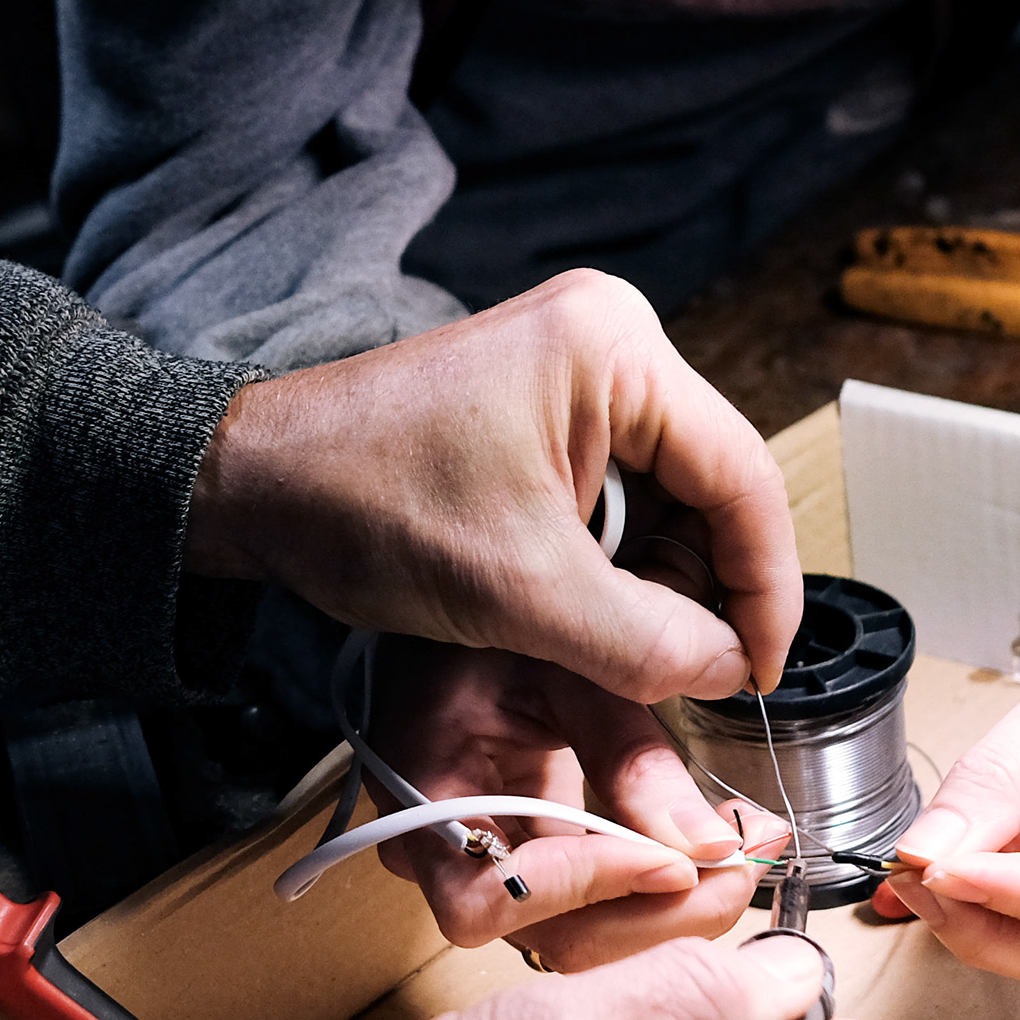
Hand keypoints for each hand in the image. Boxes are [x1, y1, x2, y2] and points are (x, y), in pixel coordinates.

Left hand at [186, 272, 798, 705]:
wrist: (252, 482)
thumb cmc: (365, 502)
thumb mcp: (522, 591)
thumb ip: (645, 641)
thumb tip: (731, 670)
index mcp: (618, 350)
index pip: (744, 477)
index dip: (767, 587)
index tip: (762, 671)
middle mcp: (610, 342)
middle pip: (712, 487)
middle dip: (707, 589)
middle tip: (699, 676)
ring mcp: (574, 372)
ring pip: (668, 502)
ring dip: (662, 587)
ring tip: (638, 658)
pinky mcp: (542, 410)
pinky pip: (618, 497)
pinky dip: (618, 568)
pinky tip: (598, 623)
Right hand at [366, 641, 778, 969]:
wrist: (472, 609)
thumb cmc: (494, 625)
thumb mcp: (562, 669)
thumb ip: (629, 755)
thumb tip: (712, 847)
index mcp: (422, 799)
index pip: (493, 897)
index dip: (588, 888)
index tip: (675, 861)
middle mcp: (441, 856)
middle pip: (551, 937)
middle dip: (658, 914)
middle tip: (744, 863)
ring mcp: (483, 869)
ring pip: (586, 936)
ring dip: (673, 909)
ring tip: (746, 849)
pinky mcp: (530, 867)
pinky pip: (598, 907)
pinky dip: (664, 888)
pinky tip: (718, 848)